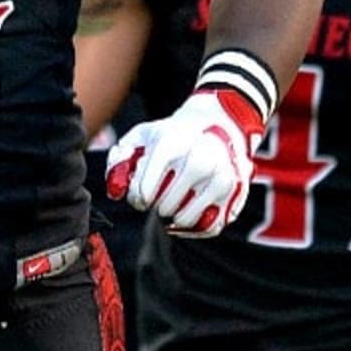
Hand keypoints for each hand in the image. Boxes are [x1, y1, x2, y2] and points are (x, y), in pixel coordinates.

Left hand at [104, 89, 264, 236]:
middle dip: (155, 204)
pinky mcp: (235, 194)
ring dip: (174, 215)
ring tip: (172, 200)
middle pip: (165, 205)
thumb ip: (120, 159)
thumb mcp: (141, 136)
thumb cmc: (172, 135)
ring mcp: (221, 178)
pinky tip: (186, 212)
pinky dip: (194, 227)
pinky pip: (210, 227)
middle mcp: (200, 160)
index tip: (138, 196)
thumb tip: (115, 192)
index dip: (137, 198)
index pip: (145, 189)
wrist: (217, 123)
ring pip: (187, 218)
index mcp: (171, 144)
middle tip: (157, 194)